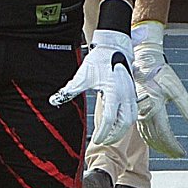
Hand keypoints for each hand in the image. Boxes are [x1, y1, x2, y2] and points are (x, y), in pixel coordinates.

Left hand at [50, 29, 135, 146]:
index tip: (95, 139)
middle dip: (114, 135)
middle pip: (125, 123)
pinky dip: (126, 121)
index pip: (110, 119)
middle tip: (102, 140)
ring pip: (132, 119)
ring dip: (122, 129)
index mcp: (114, 92)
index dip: (103, 132)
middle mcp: (126, 95)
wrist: (114, 47)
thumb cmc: (99, 60)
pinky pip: (133, 112)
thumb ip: (69, 91)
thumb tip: (54, 100)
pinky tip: (115, 123)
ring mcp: (131, 94)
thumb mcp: (82, 76)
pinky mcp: (132, 92)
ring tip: (109, 135)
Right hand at [132, 21, 187, 157]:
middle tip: (178, 155)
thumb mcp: (176, 88)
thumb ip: (186, 106)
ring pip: (148, 137)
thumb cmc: (161, 74)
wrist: (143, 63)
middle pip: (155, 139)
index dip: (173, 146)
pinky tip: (157, 142)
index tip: (181, 153)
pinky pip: (143, 130)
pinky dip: (151, 139)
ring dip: (159, 146)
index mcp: (154, 108)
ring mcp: (139, 114)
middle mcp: (144, 114)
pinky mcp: (137, 111)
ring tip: (170, 152)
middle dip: (167, 149)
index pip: (164, 134)